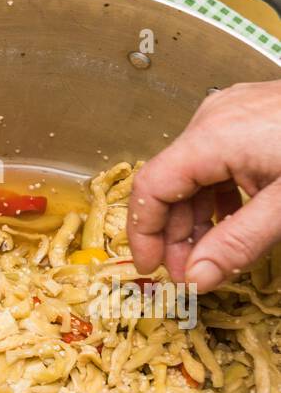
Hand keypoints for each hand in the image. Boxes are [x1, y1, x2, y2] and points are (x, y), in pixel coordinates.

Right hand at [128, 81, 280, 292]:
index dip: (144, 232)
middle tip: (190, 274)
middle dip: (175, 232)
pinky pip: (217, 158)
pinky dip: (219, 194)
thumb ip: (237, 244)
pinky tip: (235, 220)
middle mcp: (212, 119)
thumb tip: (197, 279)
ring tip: (212, 253)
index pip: (151, 186)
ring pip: (195, 172)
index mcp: (211, 137)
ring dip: (198, 216)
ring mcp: (230, 113)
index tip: (151, 269)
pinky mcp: (249, 116)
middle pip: (172, 181)